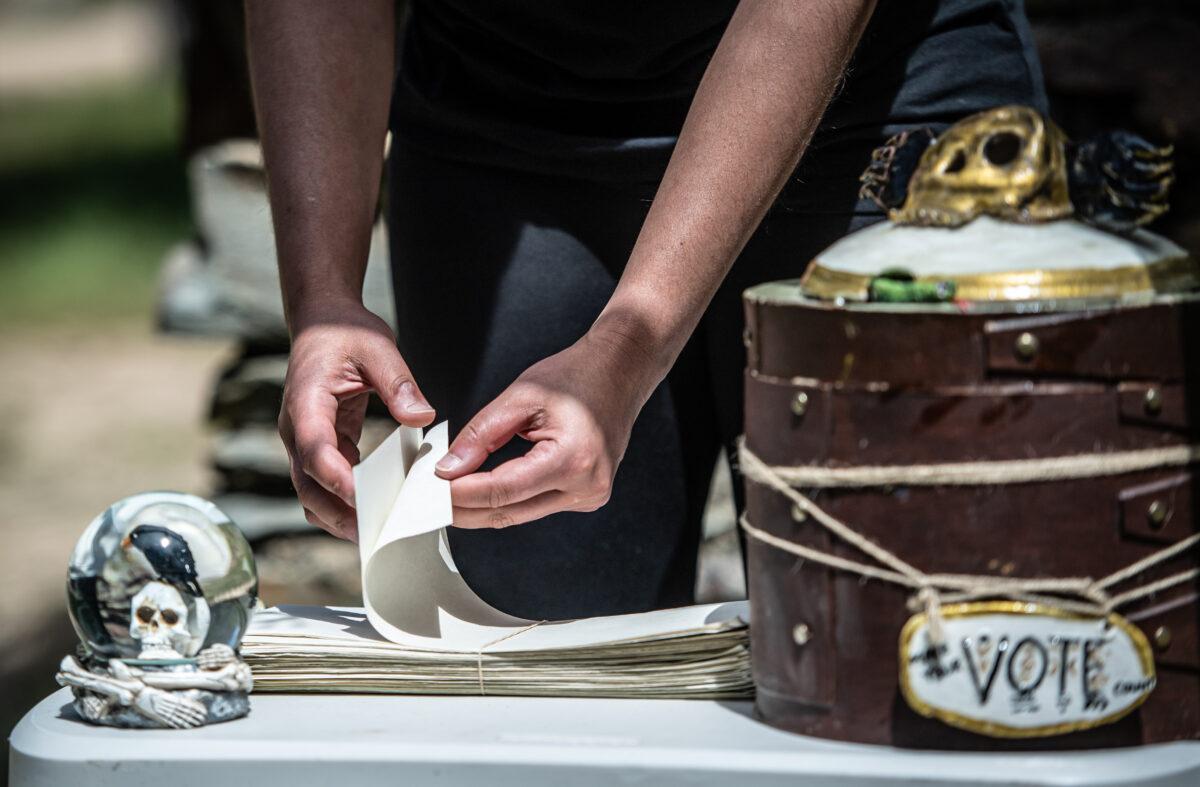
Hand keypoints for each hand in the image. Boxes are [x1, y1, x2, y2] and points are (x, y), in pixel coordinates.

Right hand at [280, 302, 434, 540]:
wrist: (322, 321)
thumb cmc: (346, 331)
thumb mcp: (378, 347)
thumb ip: (399, 383)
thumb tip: (421, 417)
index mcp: (306, 402)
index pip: (315, 450)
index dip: (337, 479)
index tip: (365, 500)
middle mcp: (297, 428)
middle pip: (306, 485)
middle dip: (336, 513)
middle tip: (373, 534)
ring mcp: (305, 440)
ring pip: (312, 491)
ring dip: (338, 514)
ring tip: (377, 533)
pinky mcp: (321, 444)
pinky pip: (328, 480)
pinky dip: (347, 499)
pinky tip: (378, 508)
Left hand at [435, 329, 653, 528]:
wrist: (619, 372)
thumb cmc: (577, 377)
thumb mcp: (521, 396)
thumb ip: (481, 435)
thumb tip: (450, 468)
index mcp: (573, 458)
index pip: (503, 490)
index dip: (461, 493)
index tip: (431, 489)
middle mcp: (587, 485)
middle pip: (510, 513)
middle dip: (465, 508)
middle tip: (429, 500)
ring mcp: (590, 495)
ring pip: (521, 514)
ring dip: (483, 507)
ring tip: (450, 493)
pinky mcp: (587, 496)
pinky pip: (537, 506)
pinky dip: (508, 500)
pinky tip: (484, 490)